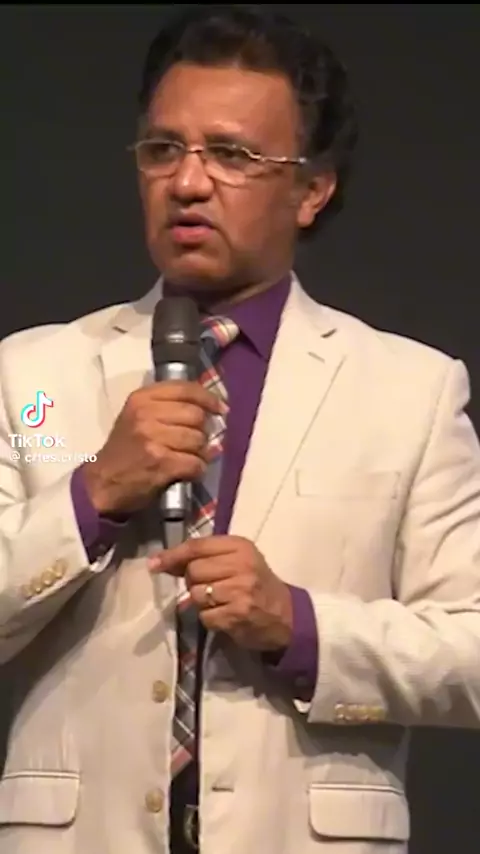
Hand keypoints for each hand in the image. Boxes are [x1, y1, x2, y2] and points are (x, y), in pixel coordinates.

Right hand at [82, 381, 225, 514]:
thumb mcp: (136, 417)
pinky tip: (188, 472)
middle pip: (196, 415)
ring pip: (198, 440)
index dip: (208, 399)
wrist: (102, 483)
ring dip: (201, 453)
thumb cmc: (124, 450)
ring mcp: (153, 438)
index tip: (220, 409)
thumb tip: (208, 408)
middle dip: (203, 431)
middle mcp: (146, 414)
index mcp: (141, 398)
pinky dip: (197, 470)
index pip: (185, 389)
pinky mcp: (161, 462)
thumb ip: (166, 406)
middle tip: (197, 442)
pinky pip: (195, 463)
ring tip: (189, 458)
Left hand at [149, 535, 292, 650]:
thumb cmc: (257, 584)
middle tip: (211, 587)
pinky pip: (205, 616)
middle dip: (194, 582)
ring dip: (202, 602)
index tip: (155, 563)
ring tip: (221, 602)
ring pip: (196, 594)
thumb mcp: (237, 561)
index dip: (173, 555)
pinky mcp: (237, 614)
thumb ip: (203, 558)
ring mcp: (239, 590)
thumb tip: (159, 562)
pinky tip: (226, 615)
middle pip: (193, 570)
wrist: (287, 615)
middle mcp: (241, 565)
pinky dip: (210, 619)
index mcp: (240, 546)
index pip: (197, 546)